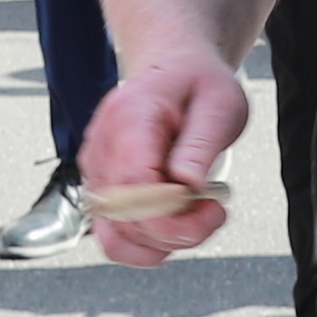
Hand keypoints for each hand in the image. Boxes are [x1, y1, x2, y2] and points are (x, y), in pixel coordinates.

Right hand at [85, 59, 248, 264]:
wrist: (174, 70)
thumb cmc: (199, 85)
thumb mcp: (220, 103)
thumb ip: (201, 144)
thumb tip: (186, 186)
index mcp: (130, 118)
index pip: (135, 185)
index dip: (173, 213)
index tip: (214, 206)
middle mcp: (103, 148)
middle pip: (125, 218)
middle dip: (178, 232)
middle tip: (215, 209)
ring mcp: (96, 172)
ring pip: (116, 237)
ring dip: (164, 244)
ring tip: (197, 219)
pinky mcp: (100, 190)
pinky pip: (113, 237)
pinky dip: (146, 246)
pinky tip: (175, 231)